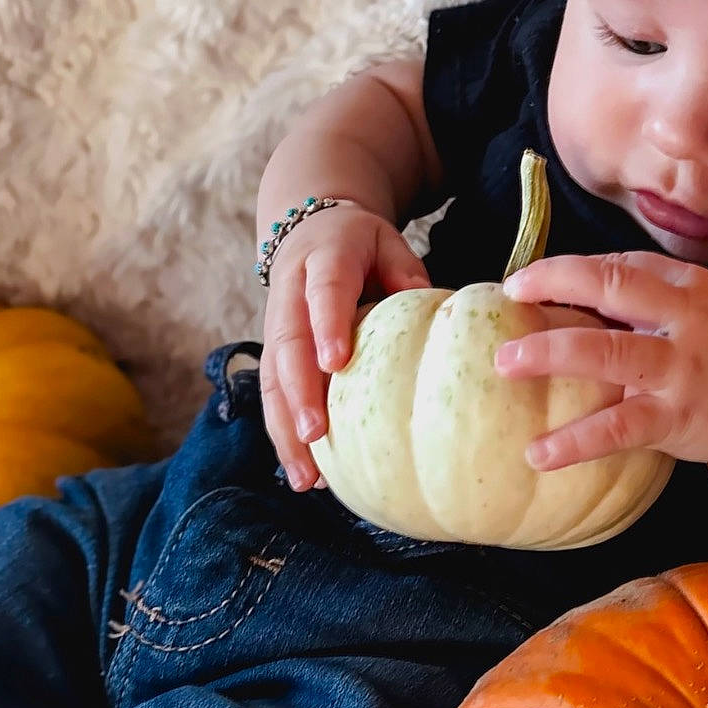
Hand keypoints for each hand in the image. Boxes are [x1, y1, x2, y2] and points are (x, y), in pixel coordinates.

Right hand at [260, 204, 429, 490]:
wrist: (307, 230)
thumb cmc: (359, 245)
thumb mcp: (386, 242)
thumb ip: (404, 269)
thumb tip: (435, 304)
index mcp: (323, 261)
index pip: (324, 292)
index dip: (326, 325)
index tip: (335, 364)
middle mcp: (291, 295)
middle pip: (287, 346)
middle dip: (297, 393)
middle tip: (314, 434)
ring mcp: (275, 327)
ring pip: (272, 380)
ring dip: (286, 429)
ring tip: (307, 477)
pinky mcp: (273, 354)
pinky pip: (274, 397)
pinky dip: (286, 436)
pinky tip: (306, 474)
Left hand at [495, 251, 707, 470]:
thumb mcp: (698, 309)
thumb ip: (645, 297)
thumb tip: (563, 293)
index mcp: (687, 285)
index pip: (618, 265)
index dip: (566, 270)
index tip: (522, 282)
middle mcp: (687, 318)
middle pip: (611, 287)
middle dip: (554, 286)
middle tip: (509, 300)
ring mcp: (682, 369)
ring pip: (608, 352)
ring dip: (551, 353)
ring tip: (506, 364)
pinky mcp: (677, 418)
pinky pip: (618, 426)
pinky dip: (575, 440)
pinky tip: (538, 452)